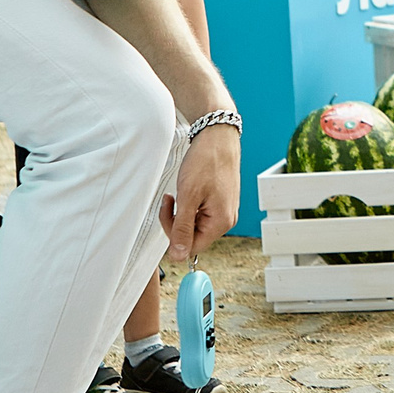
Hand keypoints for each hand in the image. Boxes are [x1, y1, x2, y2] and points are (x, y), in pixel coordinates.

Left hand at [161, 125, 239, 260]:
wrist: (218, 136)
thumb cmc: (206, 161)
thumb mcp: (188, 196)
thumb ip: (182, 229)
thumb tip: (178, 256)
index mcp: (221, 222)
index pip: (191, 246)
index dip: (174, 234)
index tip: (167, 212)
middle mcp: (227, 219)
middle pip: (194, 236)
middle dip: (177, 221)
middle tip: (170, 200)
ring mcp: (225, 210)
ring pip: (195, 224)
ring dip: (182, 212)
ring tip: (179, 192)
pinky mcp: (221, 201)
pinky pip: (201, 213)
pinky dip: (190, 204)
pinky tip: (189, 189)